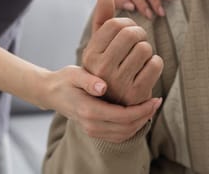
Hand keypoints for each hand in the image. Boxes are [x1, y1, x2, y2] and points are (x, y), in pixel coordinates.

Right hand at [45, 65, 161, 142]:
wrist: (51, 92)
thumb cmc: (65, 79)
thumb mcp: (75, 74)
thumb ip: (89, 80)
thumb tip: (103, 87)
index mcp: (88, 111)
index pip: (123, 116)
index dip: (142, 109)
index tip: (155, 98)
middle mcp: (91, 125)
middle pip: (126, 128)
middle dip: (145, 116)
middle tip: (157, 102)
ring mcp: (92, 130)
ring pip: (124, 134)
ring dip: (140, 122)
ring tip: (151, 107)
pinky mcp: (94, 131)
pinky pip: (118, 135)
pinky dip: (131, 127)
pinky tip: (139, 114)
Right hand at [81, 0, 163, 105]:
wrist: (111, 109)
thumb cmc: (105, 71)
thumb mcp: (98, 48)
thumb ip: (101, 20)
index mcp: (91, 55)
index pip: (114, 25)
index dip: (128, 23)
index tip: (130, 30)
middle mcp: (102, 69)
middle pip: (131, 34)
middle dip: (140, 33)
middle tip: (140, 40)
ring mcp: (119, 82)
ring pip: (145, 48)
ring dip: (148, 49)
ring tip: (142, 57)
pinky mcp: (136, 93)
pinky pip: (156, 64)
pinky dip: (156, 63)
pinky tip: (148, 69)